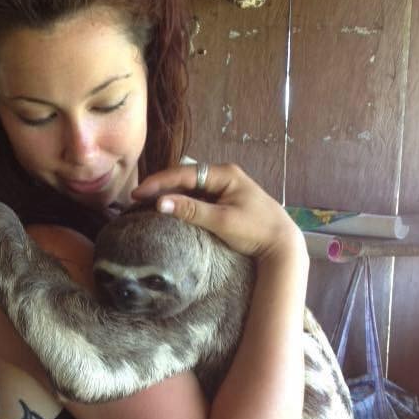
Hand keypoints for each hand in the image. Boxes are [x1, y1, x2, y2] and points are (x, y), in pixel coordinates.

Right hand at [132, 163, 304, 260]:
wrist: (281, 244)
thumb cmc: (256, 230)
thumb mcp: (222, 221)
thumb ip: (191, 210)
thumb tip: (160, 203)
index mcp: (225, 173)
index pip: (184, 173)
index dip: (159, 182)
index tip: (138, 193)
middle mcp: (223, 175)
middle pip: (185, 177)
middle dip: (161, 186)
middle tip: (137, 197)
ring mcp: (224, 187)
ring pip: (189, 186)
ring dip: (170, 193)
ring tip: (146, 202)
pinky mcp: (224, 199)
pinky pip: (197, 196)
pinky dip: (181, 201)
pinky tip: (167, 207)